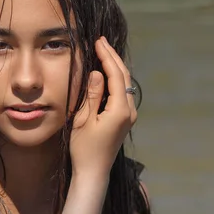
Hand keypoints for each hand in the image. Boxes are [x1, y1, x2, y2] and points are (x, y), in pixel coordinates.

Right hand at [70, 36, 137, 177]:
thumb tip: (97, 72)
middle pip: (123, 77)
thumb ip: (92, 95)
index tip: (98, 42)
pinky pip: (121, 92)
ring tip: (103, 51)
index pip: (115, 75)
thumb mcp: (83, 120)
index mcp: (120, 110)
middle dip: (112, 57)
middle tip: (101, 41)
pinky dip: (114, 78)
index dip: (107, 57)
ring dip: (114, 66)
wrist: (93, 171)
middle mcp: (129, 111)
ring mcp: (129, 115)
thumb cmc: (84, 148)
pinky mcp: (124, 119)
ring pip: (124, 84)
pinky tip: (106, 72)